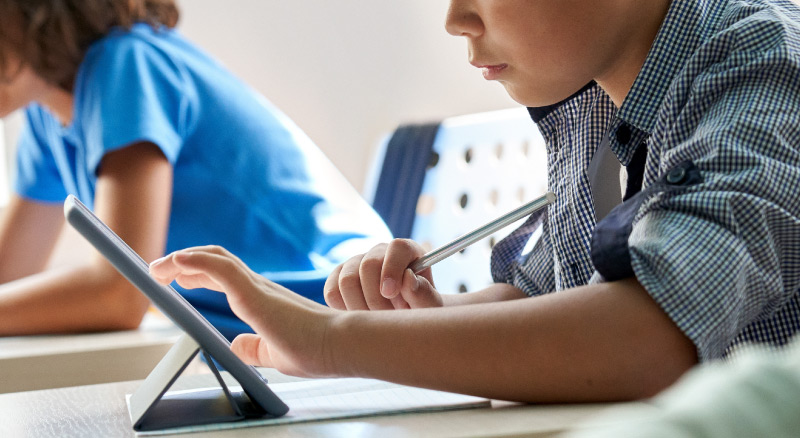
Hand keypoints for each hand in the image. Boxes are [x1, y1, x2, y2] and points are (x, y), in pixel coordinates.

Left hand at [149, 245, 336, 377]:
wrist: (343, 347)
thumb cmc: (318, 350)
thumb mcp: (274, 354)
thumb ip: (254, 348)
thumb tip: (235, 345)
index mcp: (261, 300)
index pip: (223, 276)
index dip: (197, 273)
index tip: (177, 278)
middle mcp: (258, 287)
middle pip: (214, 261)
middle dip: (181, 262)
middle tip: (158, 271)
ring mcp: (257, 288)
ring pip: (215, 258)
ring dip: (181, 259)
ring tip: (158, 268)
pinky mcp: (256, 293)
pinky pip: (221, 268)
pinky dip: (196, 260)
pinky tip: (177, 261)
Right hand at [323, 238, 441, 309]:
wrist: (401, 322)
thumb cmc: (420, 312)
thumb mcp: (429, 307)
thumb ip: (424, 294)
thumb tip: (408, 279)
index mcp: (406, 252)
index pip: (397, 247)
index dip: (392, 268)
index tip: (391, 293)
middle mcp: (379, 253)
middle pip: (368, 265)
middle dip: (376, 298)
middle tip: (388, 317)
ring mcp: (356, 263)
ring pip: (347, 280)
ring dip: (360, 307)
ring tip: (376, 320)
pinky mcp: (337, 278)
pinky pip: (332, 292)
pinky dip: (343, 309)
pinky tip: (360, 316)